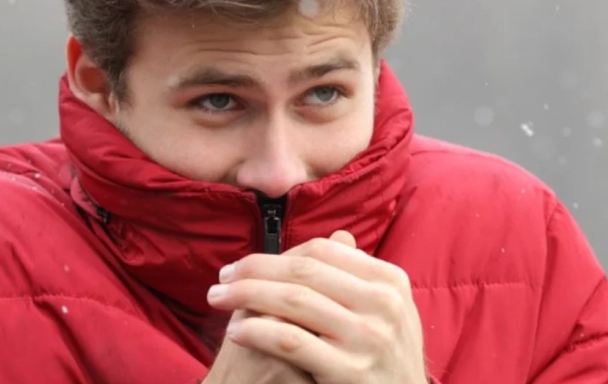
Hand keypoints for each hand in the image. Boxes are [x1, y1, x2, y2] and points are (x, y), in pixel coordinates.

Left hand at [206, 231, 427, 383]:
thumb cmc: (388, 359)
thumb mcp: (386, 312)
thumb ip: (359, 277)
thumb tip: (337, 236)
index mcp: (390, 280)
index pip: (322, 251)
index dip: (277, 254)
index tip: (244, 265)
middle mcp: (383, 303)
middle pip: (304, 271)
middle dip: (253, 271)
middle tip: (221, 278)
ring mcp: (368, 337)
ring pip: (294, 300)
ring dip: (246, 295)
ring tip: (217, 300)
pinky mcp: (349, 371)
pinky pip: (291, 341)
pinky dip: (258, 331)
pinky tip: (236, 332)